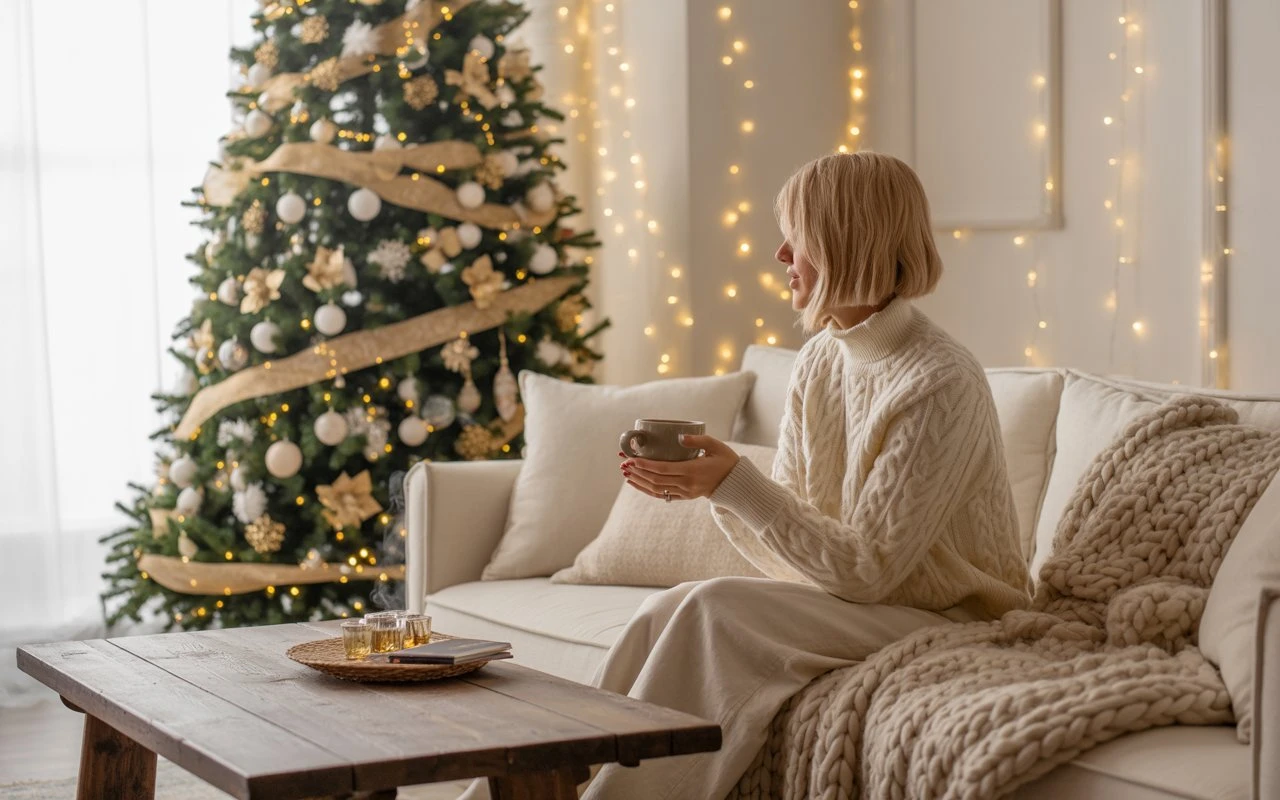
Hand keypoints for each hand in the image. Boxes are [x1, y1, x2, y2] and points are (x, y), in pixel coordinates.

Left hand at [619, 434, 739, 501]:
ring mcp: (685, 492)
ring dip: (639, 481)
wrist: (735, 483)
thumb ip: (698, 440)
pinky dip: (647, 490)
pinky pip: (662, 495)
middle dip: (637, 471)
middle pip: (655, 479)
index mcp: (692, 470)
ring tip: (625, 473)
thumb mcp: (716, 445)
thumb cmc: (726, 460)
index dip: (645, 465)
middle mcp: (686, 484)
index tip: (632, 459)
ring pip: (656, 489)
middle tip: (623, 463)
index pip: (663, 469)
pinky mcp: (684, 496)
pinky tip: (637, 483)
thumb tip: (679, 437)